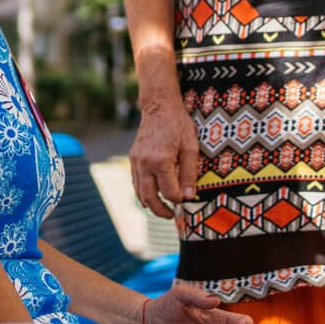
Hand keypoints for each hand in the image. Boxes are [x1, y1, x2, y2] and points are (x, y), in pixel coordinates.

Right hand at [129, 101, 199, 220]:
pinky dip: (144, 192)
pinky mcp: (133, 158)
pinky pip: (136, 182)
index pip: (169, 192)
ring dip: (151, 203)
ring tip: (163, 209)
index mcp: (161, 161)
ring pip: (139, 192)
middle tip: (172, 217)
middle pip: (149, 197)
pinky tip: (154, 194)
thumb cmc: (178, 124)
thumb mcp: (191, 147)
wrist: (159, 106)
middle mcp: (144, 163)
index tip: (186, 199)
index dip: (179, 199)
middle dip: (161, 210)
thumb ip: (189, 173)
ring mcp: (136, 161)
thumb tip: (189, 196)